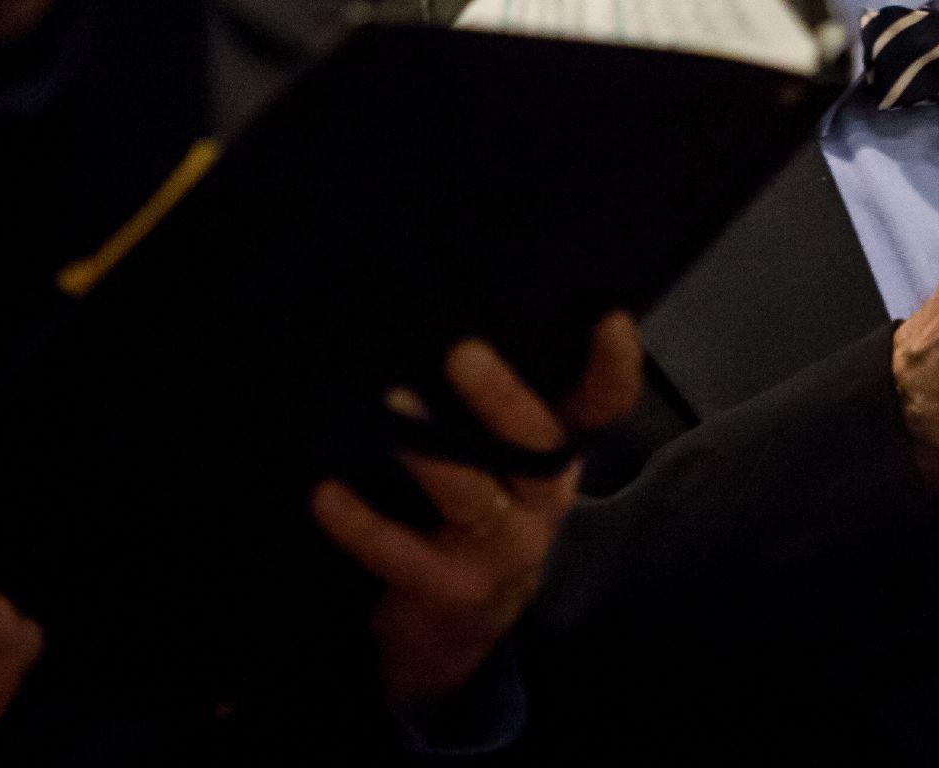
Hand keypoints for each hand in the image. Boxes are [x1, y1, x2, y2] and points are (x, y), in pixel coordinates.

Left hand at [312, 315, 641, 714]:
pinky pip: (404, 553)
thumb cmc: (477, 509)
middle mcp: (543, 498)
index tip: (609, 318)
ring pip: (473, 494)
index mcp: (558, 455)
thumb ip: (494, 404)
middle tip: (461, 352)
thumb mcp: (503, 459)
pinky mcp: (453, 588)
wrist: (457, 628)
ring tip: (392, 406)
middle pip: (537, 446)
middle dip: (503, 400)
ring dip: (432, 453)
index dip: (613, 367)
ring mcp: (503, 548)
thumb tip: (444, 311)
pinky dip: (363, 524)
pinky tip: (326, 494)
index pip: (602, 407)